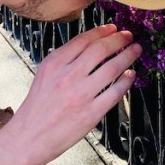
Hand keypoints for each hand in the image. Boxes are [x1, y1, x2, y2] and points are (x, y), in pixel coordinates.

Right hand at [0, 24, 139, 164]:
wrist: (30, 136)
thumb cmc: (38, 107)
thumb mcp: (44, 75)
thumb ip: (64, 60)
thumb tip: (89, 45)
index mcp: (54, 63)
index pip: (83, 40)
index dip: (102, 31)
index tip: (113, 28)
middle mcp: (68, 76)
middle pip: (100, 50)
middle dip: (119, 39)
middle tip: (128, 36)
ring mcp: (81, 94)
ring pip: (112, 68)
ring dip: (128, 55)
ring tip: (135, 50)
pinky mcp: (91, 112)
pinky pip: (115, 92)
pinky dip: (126, 80)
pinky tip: (130, 75)